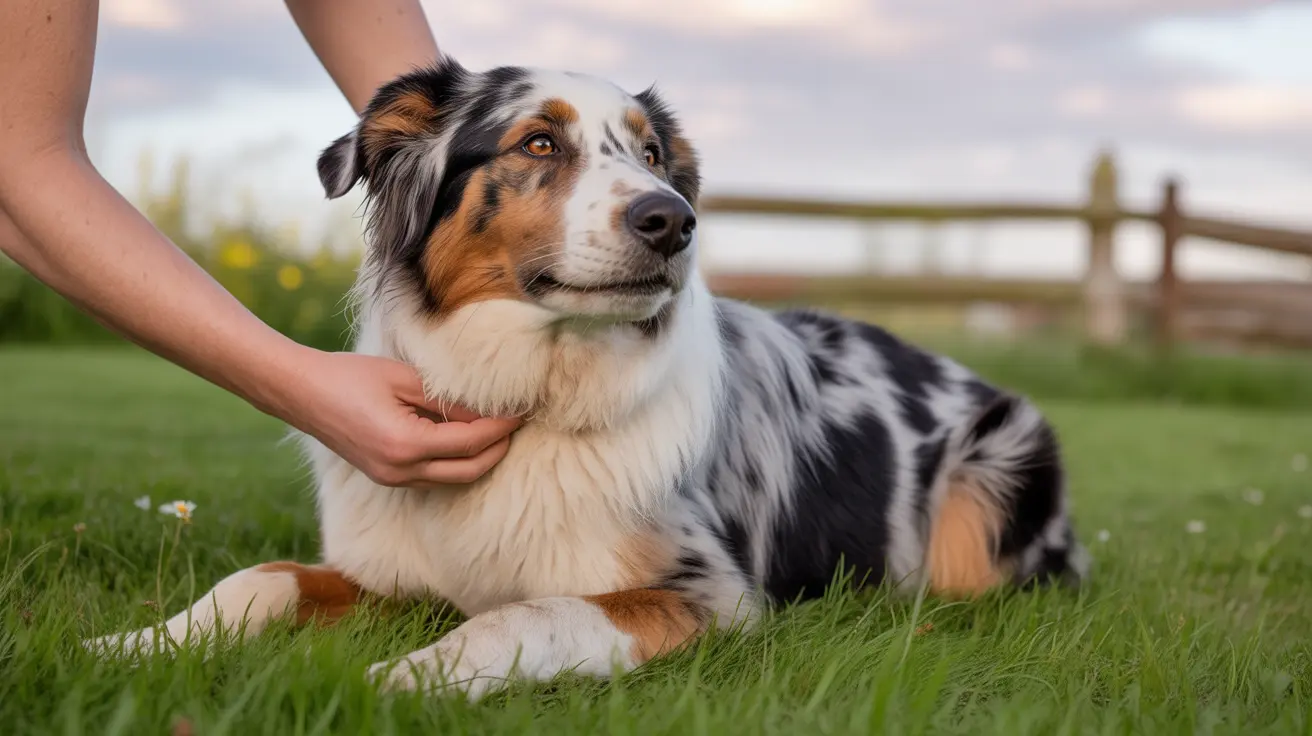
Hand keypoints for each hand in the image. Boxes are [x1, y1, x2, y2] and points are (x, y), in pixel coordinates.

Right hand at [280, 349, 521, 487]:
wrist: (300, 393)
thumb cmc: (348, 376)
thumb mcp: (404, 379)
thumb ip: (447, 401)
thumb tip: (485, 413)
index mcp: (406, 445)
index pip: (472, 442)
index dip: (502, 427)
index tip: (521, 410)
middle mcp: (401, 471)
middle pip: (470, 470)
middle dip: (499, 448)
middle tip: (518, 423)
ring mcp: (393, 479)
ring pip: (454, 478)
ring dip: (481, 457)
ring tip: (499, 429)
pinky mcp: (386, 476)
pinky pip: (434, 476)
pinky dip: (457, 461)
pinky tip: (467, 438)